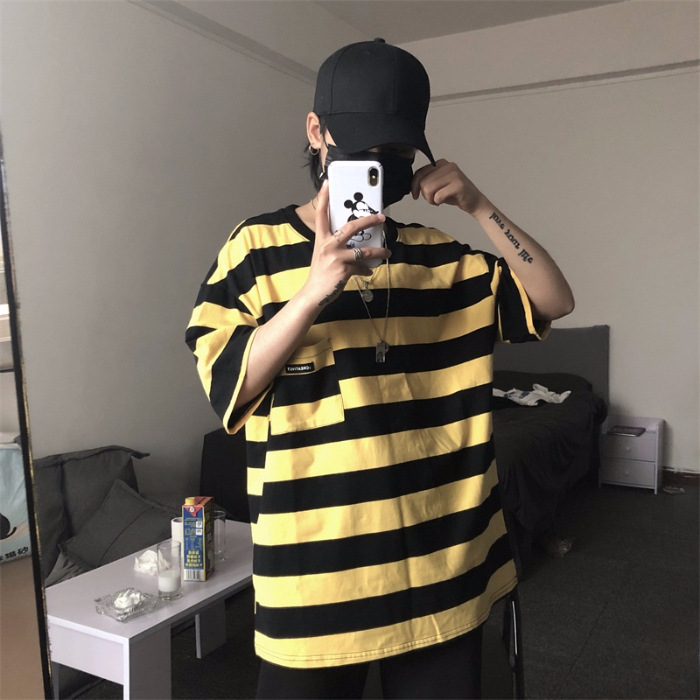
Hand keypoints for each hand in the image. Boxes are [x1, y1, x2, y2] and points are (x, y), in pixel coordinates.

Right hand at [303, 182, 389, 306]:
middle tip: (381, 217)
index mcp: (321, 239)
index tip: (328, 182)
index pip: (321, 214)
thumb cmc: (320, 273)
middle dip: (369, 220)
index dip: (324, 198)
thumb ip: (335, 245)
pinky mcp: (344, 270)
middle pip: (351, 227)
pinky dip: (366, 269)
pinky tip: (368, 271)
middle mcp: (328, 245)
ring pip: (363, 251)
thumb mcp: (323, 254)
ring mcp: (336, 257)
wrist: (314, 294)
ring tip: (387, 252)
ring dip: (378, 251)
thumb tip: (355, 241)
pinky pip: (362, 267)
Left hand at [411, 159, 486, 215]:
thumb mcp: (438, 184)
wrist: (474, 201)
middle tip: (432, 200)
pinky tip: (443, 201)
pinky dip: (438, 201)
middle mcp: (447, 165)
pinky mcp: (458, 184)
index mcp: (441, 163)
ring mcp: (454, 174)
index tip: (415, 195)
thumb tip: (413, 184)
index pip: (419, 172)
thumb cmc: (455, 194)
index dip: (414, 185)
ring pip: (428, 188)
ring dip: (430, 199)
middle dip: (424, 195)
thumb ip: (427, 180)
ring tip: (438, 201)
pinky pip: (438, 195)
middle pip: (423, 182)